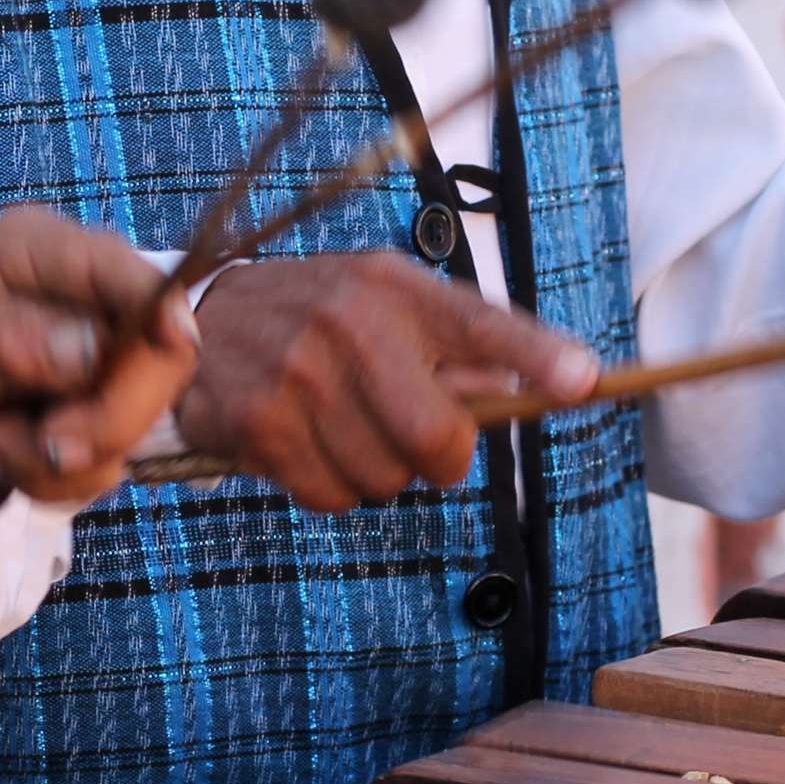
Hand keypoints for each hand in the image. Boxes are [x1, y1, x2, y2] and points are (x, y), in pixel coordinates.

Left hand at [0, 209, 202, 502]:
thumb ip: (12, 336)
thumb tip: (94, 350)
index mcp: (51, 255)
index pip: (140, 281)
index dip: (166, 320)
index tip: (166, 354)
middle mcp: (87, 305)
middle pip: (160, 365)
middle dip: (104, 420)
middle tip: (43, 443)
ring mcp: (92, 363)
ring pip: (134, 428)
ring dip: (58, 458)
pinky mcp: (83, 414)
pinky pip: (100, 464)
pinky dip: (49, 476)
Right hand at [177, 255, 601, 513]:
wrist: (203, 315)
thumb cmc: (323, 316)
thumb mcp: (391, 304)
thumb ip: (465, 348)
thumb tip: (547, 388)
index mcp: (396, 287)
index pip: (481, 325)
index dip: (537, 356)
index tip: (581, 382)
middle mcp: (348, 321)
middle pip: (437, 440)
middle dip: (438, 459)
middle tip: (416, 441)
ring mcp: (298, 372)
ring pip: (384, 480)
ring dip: (376, 474)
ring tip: (344, 429)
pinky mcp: (257, 420)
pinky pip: (330, 496)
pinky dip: (329, 487)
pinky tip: (307, 445)